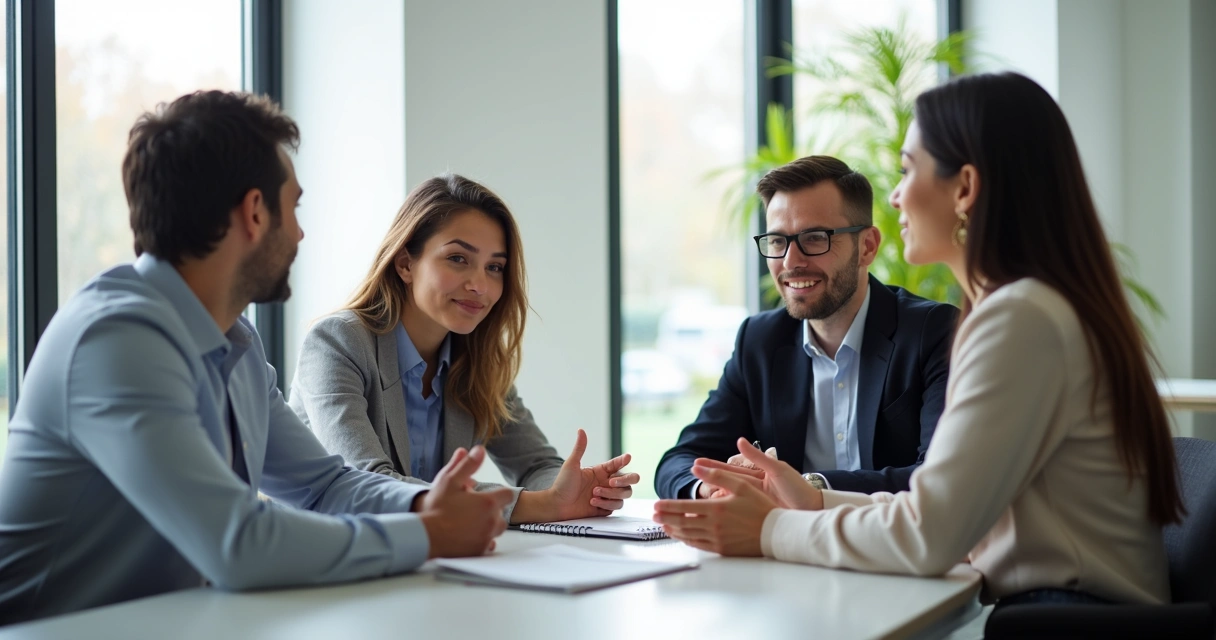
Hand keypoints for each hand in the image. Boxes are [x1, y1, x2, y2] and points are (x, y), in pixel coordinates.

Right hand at [418, 446, 513, 557]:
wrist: (426, 536)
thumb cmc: (437, 508)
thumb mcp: (450, 480)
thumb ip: (467, 465)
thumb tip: (480, 450)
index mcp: (488, 502)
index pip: (507, 495)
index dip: (498, 494)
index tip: (487, 495)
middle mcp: (491, 521)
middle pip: (502, 513)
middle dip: (491, 510)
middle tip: (472, 508)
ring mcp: (487, 537)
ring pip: (497, 529)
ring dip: (489, 525)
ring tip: (471, 522)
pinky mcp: (480, 550)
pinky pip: (489, 544)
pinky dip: (483, 540)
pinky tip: (470, 535)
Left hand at [517, 429, 639, 521]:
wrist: (557, 505)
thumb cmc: (562, 484)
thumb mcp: (571, 465)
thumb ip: (579, 448)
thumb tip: (581, 430)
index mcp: (601, 471)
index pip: (618, 463)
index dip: (624, 460)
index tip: (627, 457)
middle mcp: (607, 482)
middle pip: (630, 480)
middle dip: (625, 480)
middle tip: (612, 482)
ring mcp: (608, 495)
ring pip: (625, 494)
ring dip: (611, 494)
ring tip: (594, 494)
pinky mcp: (606, 508)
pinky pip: (616, 506)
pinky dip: (606, 504)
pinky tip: (593, 502)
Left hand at [653, 467, 777, 555]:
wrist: (776, 532)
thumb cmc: (761, 507)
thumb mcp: (741, 485)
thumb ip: (718, 476)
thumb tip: (697, 467)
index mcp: (716, 508)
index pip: (684, 507)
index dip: (668, 506)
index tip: (656, 504)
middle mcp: (713, 526)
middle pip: (682, 522)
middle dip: (665, 518)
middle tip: (653, 515)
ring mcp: (717, 539)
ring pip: (688, 535)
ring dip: (673, 530)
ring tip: (663, 525)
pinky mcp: (722, 549)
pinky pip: (698, 545)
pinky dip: (687, 540)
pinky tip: (682, 536)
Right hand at [703, 439, 823, 510]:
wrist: (813, 510)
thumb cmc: (799, 488)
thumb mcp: (778, 469)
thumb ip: (758, 457)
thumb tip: (739, 441)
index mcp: (758, 477)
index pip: (731, 470)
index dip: (714, 467)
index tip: (697, 463)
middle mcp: (753, 490)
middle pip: (726, 483)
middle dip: (708, 478)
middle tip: (692, 473)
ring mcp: (753, 503)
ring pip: (728, 497)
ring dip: (713, 494)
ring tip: (699, 493)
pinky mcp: (755, 515)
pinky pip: (735, 511)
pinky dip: (723, 509)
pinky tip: (712, 509)